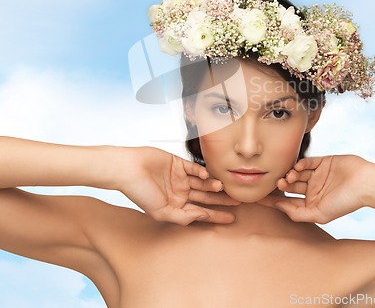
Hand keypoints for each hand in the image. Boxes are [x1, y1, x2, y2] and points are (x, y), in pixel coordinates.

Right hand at [120, 146, 239, 224]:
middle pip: (206, 197)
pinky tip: (207, 175)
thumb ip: (183, 217)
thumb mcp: (161, 212)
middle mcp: (180, 192)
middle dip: (221, 200)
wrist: (128, 169)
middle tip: (238, 201)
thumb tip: (203, 218)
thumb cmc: (140, 192)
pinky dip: (202, 171)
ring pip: (203, 182)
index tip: (232, 218)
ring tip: (222, 187)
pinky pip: (195, 168)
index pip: (201, 211)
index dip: (216, 215)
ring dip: (213, 185)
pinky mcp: (178, 163)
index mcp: (176, 205)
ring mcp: (180, 177)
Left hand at [259, 154, 373, 223]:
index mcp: (311, 203)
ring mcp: (317, 175)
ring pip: (296, 173)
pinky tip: (297, 167)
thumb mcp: (319, 214)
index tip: (257, 198)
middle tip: (276, 183)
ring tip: (288, 177)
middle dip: (281, 185)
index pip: (287, 201)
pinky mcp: (322, 162)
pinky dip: (299, 163)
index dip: (273, 199)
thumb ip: (298, 213)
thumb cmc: (345, 202)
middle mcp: (313, 189)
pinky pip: (306, 161)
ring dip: (289, 174)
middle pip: (290, 186)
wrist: (364, 184)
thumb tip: (279, 207)